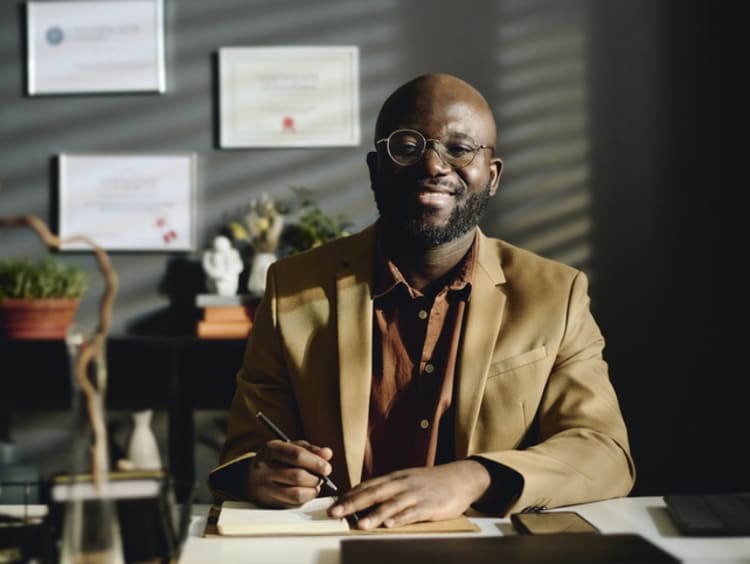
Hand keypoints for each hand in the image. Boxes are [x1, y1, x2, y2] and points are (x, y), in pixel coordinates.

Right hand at [245, 439, 333, 507]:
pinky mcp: (267, 503)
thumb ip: (309, 449)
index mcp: (270, 449)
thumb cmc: (276, 459)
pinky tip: (305, 492)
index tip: (328, 468)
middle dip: (315, 478)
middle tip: (322, 478)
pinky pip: (293, 505)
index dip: (315, 462)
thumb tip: (328, 453)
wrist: (249, 477)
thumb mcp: (289, 448)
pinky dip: (305, 500)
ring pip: (296, 494)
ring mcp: (264, 487)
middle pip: (298, 476)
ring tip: (315, 485)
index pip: (296, 455)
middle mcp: (264, 468)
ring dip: (312, 491)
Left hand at [328, 460, 490, 528]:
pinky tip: (390, 525)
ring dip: (374, 514)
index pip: (366, 485)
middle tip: (334, 513)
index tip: (332, 504)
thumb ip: (388, 490)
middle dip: (352, 503)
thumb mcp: (406, 481)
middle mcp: (402, 484)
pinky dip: (400, 518)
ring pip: (391, 504)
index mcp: (394, 478)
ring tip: (359, 524)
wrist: (461, 477)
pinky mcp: (429, 505)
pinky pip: (412, 512)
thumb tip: (363, 499)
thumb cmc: (430, 482)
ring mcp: (415, 494)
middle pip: (373, 493)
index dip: (348, 495)